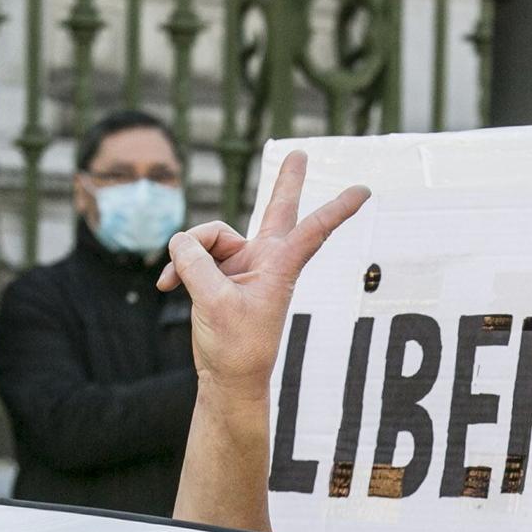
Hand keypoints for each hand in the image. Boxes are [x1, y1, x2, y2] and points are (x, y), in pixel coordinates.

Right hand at [156, 150, 369, 400]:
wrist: (227, 378)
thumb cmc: (236, 347)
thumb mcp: (212, 301)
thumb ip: (194, 263)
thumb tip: (180, 241)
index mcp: (280, 266)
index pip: (314, 229)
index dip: (338, 208)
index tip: (365, 190)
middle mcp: (263, 259)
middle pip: (277, 209)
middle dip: (287, 182)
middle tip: (300, 153)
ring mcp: (241, 264)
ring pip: (208, 237)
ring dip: (186, 256)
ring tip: (172, 282)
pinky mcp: (219, 274)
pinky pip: (193, 255)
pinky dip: (178, 268)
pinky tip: (165, 285)